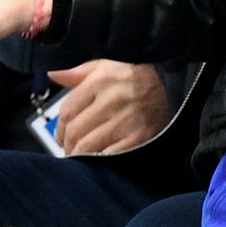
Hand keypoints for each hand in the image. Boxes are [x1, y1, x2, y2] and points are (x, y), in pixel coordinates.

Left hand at [47, 60, 173, 154]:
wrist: (172, 85)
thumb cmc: (136, 75)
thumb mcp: (108, 66)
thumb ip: (79, 72)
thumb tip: (53, 74)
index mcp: (102, 80)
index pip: (66, 111)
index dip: (59, 127)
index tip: (62, 134)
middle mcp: (112, 99)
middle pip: (74, 132)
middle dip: (66, 144)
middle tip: (69, 147)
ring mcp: (126, 120)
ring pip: (86, 147)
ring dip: (78, 154)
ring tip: (81, 154)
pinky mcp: (138, 137)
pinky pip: (107, 156)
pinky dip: (97, 160)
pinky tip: (98, 156)